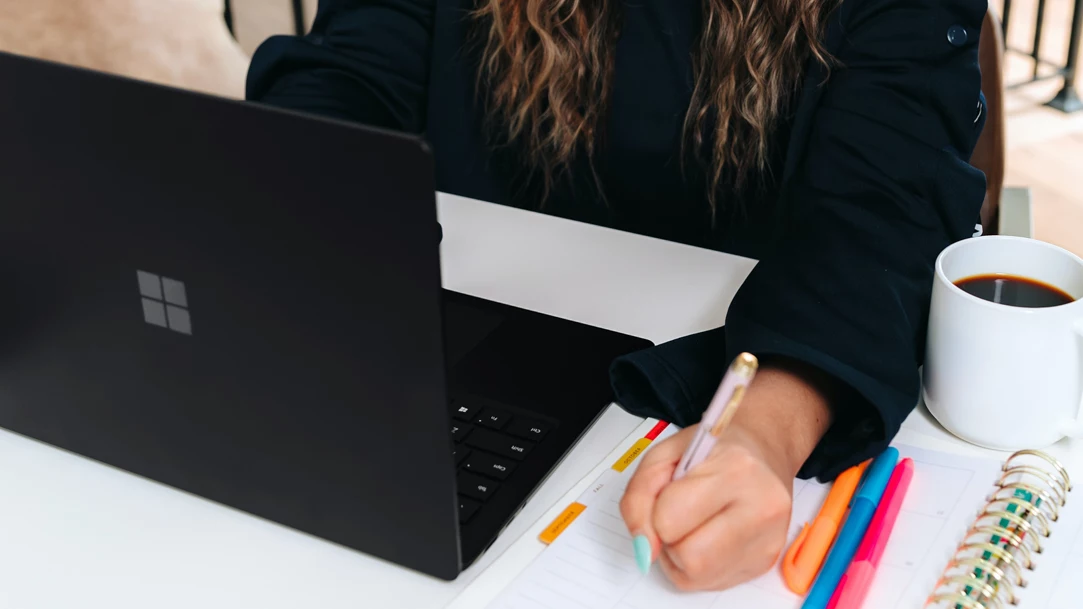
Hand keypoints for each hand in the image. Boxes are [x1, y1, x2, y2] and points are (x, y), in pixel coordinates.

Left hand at [619, 362, 835, 590]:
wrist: (762, 452)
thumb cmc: (713, 450)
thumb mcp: (663, 455)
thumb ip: (639, 498)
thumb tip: (644, 548)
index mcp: (736, 470)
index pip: (669, 521)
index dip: (656, 512)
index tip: (669, 495)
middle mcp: (761, 507)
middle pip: (689, 558)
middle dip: (670, 540)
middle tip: (680, 514)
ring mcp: (768, 539)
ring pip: (698, 576)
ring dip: (681, 556)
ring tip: (693, 524)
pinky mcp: (766, 561)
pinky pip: (711, 582)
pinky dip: (698, 564)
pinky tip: (708, 536)